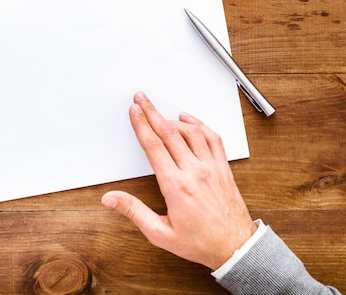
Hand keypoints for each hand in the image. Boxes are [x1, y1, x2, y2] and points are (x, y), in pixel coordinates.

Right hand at [101, 91, 256, 269]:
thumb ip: (134, 212)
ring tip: (160, 112)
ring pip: (191, 132)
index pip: (154, 146)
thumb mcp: (160, 233)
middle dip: (152, 112)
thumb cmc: (200, 243)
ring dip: (173, 119)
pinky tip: (190, 120)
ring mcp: (211, 168)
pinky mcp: (223, 168)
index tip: (134, 111)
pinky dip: (199, 125)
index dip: (142, 124)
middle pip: (169, 133)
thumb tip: (111, 199)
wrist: (235, 247)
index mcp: (176, 186)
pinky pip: (212, 138)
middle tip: (142, 98)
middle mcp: (194, 172)